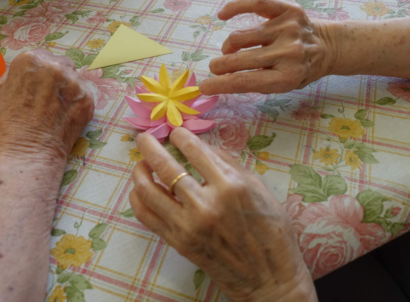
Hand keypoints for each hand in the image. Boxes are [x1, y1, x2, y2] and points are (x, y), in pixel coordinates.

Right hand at [0, 50, 93, 163]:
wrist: (26, 154)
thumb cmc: (7, 125)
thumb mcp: (0, 90)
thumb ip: (17, 74)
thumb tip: (30, 71)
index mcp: (31, 59)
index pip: (43, 56)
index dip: (40, 72)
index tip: (38, 84)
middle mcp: (55, 66)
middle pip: (62, 64)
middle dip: (57, 78)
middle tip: (49, 98)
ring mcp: (74, 82)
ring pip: (75, 79)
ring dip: (68, 90)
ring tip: (55, 110)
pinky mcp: (88, 99)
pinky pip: (84, 95)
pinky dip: (77, 104)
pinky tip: (64, 118)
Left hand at [130, 128, 316, 301]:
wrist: (268, 278)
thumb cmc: (271, 231)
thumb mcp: (259, 189)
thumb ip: (229, 165)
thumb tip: (201, 147)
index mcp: (231, 186)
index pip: (194, 150)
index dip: (180, 136)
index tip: (175, 131)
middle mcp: (205, 204)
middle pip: (165, 166)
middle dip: (150, 145)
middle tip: (144, 137)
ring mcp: (188, 225)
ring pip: (148, 190)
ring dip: (140, 170)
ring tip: (141, 163)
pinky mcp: (177, 241)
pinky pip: (146, 215)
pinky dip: (138, 198)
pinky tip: (141, 188)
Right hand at [199, 0, 335, 94]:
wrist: (328, 47)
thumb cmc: (300, 70)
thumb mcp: (283, 85)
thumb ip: (255, 82)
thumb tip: (219, 79)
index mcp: (287, 77)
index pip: (244, 82)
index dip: (220, 84)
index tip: (204, 86)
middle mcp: (288, 53)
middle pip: (239, 60)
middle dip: (219, 66)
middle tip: (215, 67)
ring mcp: (287, 29)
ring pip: (241, 36)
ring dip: (229, 46)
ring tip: (231, 51)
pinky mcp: (288, 10)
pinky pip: (256, 3)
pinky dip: (235, 7)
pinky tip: (223, 15)